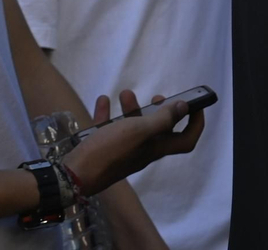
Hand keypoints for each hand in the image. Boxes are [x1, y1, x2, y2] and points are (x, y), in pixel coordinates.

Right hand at [66, 91, 203, 196]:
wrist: (71, 175)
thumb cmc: (109, 151)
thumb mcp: (140, 131)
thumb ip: (163, 119)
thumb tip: (184, 107)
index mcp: (155, 149)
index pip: (186, 140)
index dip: (196, 124)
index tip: (196, 106)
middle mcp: (141, 152)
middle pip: (159, 132)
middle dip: (162, 112)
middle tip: (158, 97)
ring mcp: (121, 152)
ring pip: (132, 128)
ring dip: (132, 109)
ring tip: (125, 93)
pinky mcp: (101, 150)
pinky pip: (108, 129)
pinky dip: (107, 114)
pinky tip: (104, 100)